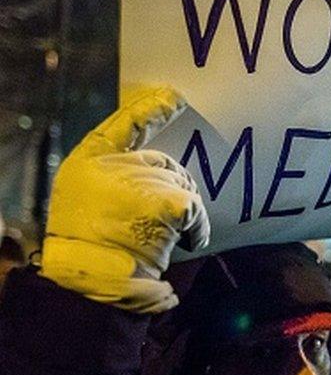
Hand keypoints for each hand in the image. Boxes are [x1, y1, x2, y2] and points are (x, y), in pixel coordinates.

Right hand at [40, 86, 209, 313]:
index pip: (124, 125)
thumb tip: (159, 181)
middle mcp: (115, 165)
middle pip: (164, 164)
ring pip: (181, 187)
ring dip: (182, 214)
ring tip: (163, 239)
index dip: (150, 109)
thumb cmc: (90, 249)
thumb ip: (118, 183)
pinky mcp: (168, 201)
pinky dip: (197, 228)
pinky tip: (187, 242)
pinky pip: (196, 210)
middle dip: (171, 189)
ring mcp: (141, 181)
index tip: (173, 96)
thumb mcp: (89, 205)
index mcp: (89, 161)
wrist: (90, 278)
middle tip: (160, 221)